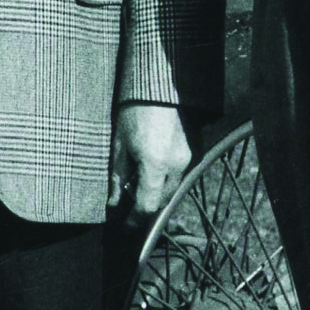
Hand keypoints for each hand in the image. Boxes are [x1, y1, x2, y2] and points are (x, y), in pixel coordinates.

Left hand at [110, 103, 192, 225]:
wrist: (160, 84)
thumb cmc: (135, 110)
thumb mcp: (119, 144)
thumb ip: (118, 177)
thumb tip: (114, 203)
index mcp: (155, 165)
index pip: (148, 206)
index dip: (135, 220)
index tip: (125, 225)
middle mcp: (177, 165)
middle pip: (163, 200)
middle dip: (147, 205)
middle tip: (129, 203)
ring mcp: (189, 157)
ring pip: (174, 187)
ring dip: (158, 191)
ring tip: (139, 183)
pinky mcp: (194, 149)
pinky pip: (181, 173)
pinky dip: (167, 177)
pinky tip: (153, 167)